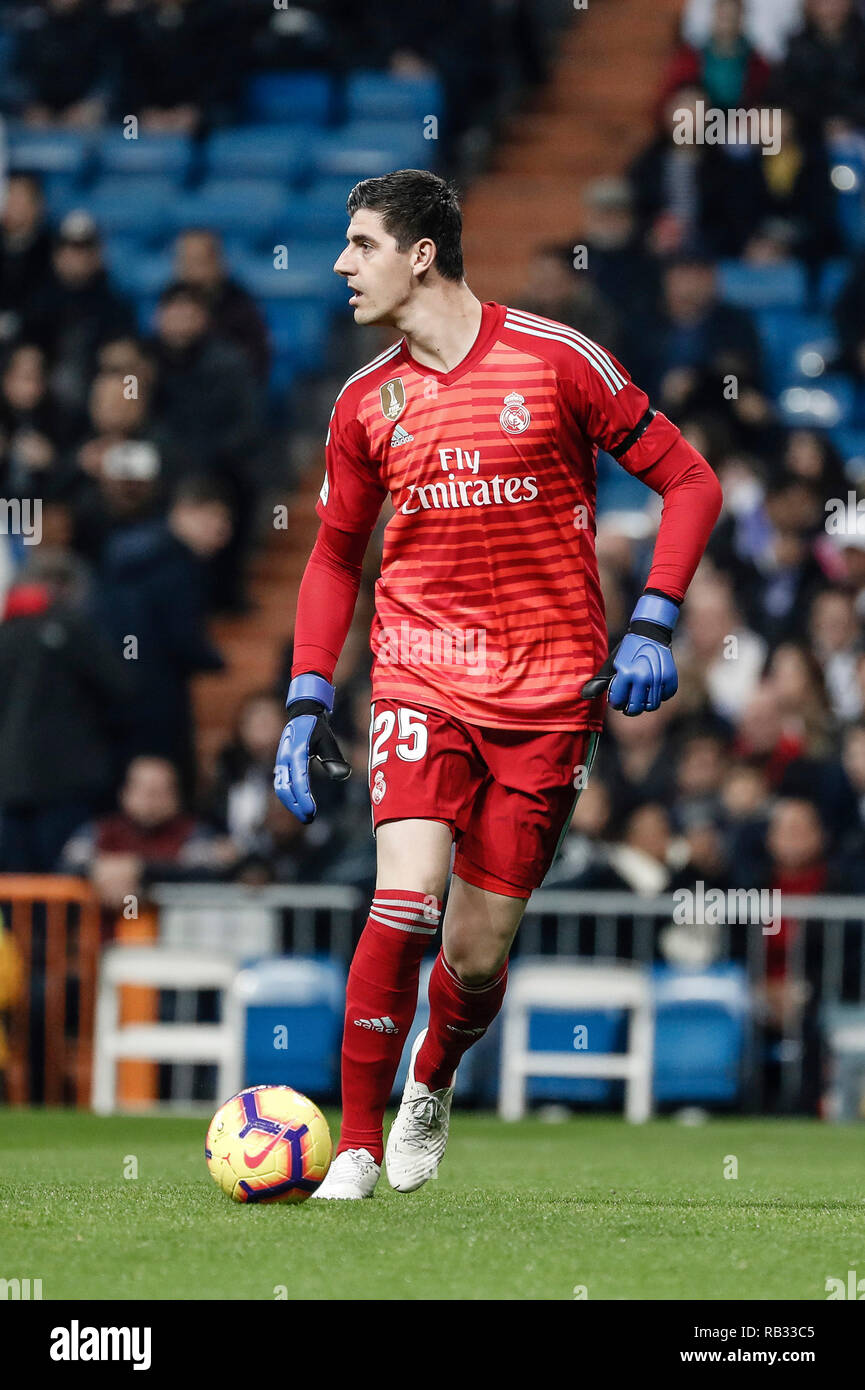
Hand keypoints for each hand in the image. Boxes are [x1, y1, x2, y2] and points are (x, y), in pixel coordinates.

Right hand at [273, 673, 350, 822]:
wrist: (302, 713)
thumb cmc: (317, 727)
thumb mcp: (328, 740)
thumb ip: (333, 757)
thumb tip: (342, 775)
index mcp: (296, 753)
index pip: (299, 781)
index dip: (304, 799)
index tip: (311, 812)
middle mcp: (285, 759)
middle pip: (285, 789)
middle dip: (295, 806)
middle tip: (308, 819)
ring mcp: (281, 762)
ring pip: (281, 788)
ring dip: (291, 804)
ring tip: (305, 815)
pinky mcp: (281, 764)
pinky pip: (281, 784)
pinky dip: (288, 796)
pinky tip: (298, 804)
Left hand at [580, 593, 678, 715]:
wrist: (650, 634)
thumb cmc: (627, 651)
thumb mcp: (612, 665)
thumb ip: (600, 682)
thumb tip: (585, 695)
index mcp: (626, 674)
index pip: (619, 702)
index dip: (616, 703)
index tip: (617, 701)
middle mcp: (643, 678)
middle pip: (637, 708)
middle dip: (630, 710)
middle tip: (629, 707)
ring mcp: (658, 678)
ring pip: (652, 706)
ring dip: (646, 705)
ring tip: (641, 697)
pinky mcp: (670, 677)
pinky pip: (666, 696)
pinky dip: (660, 695)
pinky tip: (653, 688)